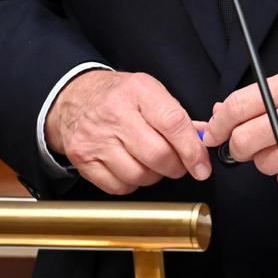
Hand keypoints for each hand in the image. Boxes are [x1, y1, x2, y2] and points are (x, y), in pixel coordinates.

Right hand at [44, 69, 211, 194]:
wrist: (74, 97)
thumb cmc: (118, 95)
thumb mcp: (149, 91)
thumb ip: (177, 116)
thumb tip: (203, 138)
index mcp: (138, 91)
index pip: (173, 124)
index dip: (192, 150)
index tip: (202, 166)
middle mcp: (115, 114)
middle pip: (158, 155)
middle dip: (176, 166)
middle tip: (178, 163)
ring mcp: (96, 139)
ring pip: (139, 175)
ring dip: (154, 176)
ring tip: (151, 162)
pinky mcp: (83, 159)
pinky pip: (118, 187)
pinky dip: (131, 184)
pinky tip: (131, 167)